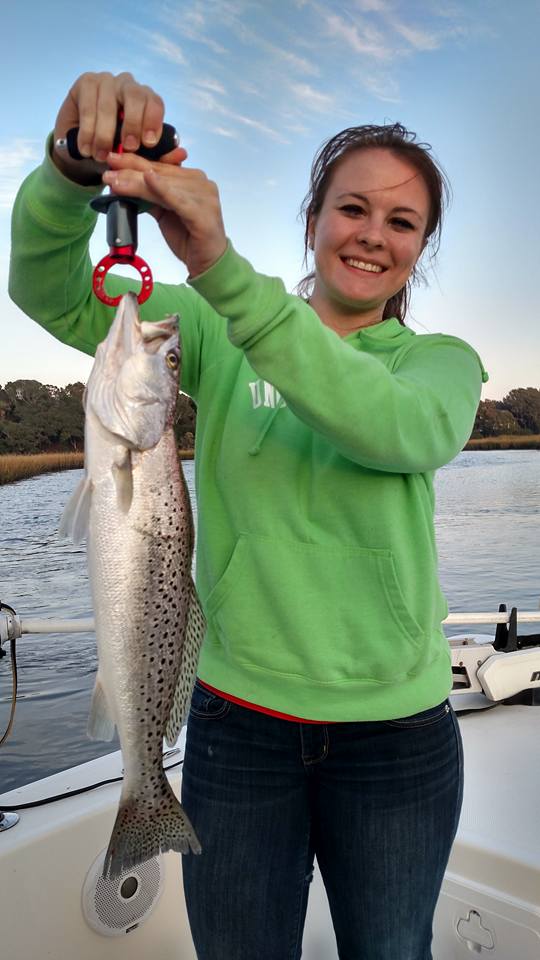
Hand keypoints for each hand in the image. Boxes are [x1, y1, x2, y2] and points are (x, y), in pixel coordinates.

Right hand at [52, 71, 185, 183]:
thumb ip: (158, 155)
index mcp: (145, 99)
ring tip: (100, 156)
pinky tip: (86, 148)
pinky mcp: (86, 83)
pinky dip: (87, 131)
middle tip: (128, 147)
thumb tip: (182, 154)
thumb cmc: (114, 147)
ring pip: (109, 104)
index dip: (153, 121)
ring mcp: (106, 81)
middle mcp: (128, 85)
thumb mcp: (136, 154)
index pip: (155, 102)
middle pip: (135, 97)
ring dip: (104, 134)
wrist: (84, 145)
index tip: (148, 143)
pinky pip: (88, 106)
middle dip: (133, 124)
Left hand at [102, 152, 227, 277]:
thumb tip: (123, 183)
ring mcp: (205, 197)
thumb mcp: (164, 212)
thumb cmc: (187, 237)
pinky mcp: (203, 213)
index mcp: (193, 179)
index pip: (160, 167)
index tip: (113, 159)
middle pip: (161, 174)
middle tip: (108, 168)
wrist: (207, 263)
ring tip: (115, 182)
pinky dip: (164, 190)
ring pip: (165, 185)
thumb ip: (150, 196)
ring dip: (138, 182)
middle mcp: (201, 183)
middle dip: (132, 170)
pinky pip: (179, 200)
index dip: (136, 161)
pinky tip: (149, 180)